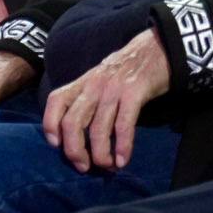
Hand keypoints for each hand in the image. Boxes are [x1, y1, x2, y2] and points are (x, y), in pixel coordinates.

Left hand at [41, 28, 170, 172]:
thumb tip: (82, 128)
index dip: (50, 124)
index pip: (56, 100)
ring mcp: (114, 88)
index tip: (56, 145)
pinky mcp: (134, 92)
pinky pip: (123, 125)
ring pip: (98, 129)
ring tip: (107, 166)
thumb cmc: (133, 66)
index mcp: (85, 80)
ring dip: (100, 154)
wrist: (161, 46)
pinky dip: (122, 146)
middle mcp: (94, 85)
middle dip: (75, 151)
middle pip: (72, 123)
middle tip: (84, 166)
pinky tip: (123, 159)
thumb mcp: (104, 75)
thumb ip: (91, 96)